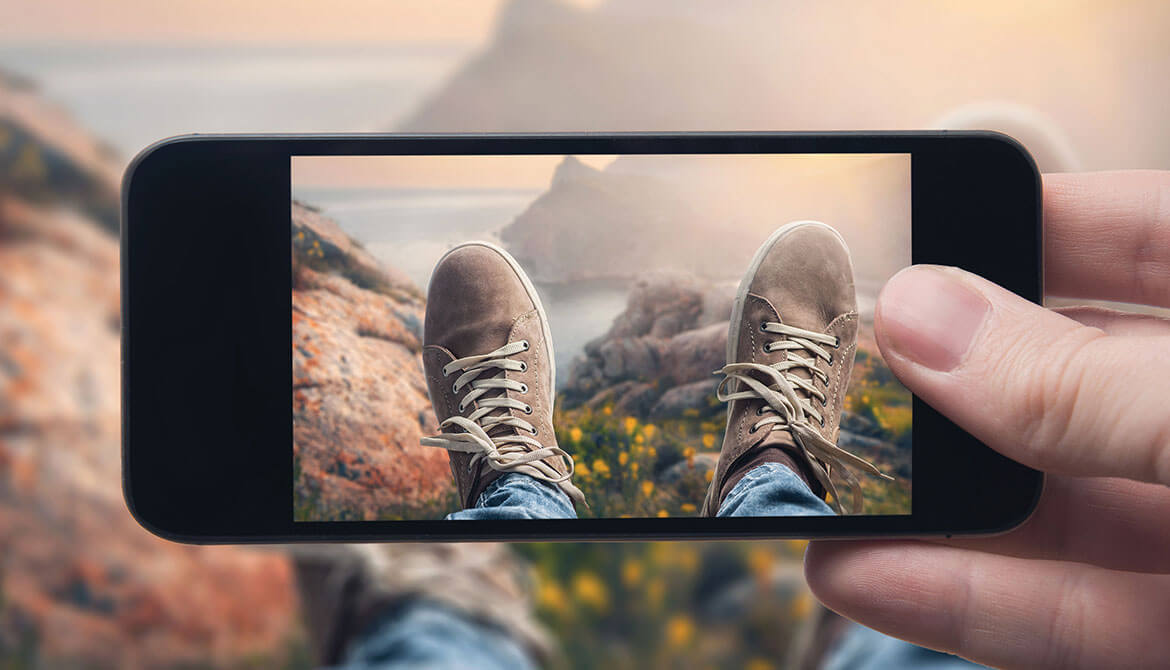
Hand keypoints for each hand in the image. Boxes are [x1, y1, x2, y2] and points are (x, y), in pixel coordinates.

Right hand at [804, 171, 1169, 669]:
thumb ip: (1083, 383)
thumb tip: (919, 315)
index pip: (1145, 238)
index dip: (1034, 222)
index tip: (920, 220)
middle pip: (1071, 381)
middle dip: (948, 379)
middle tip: (840, 368)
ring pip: (1054, 510)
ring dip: (926, 508)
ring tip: (812, 484)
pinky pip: (1071, 615)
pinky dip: (965, 603)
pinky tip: (860, 577)